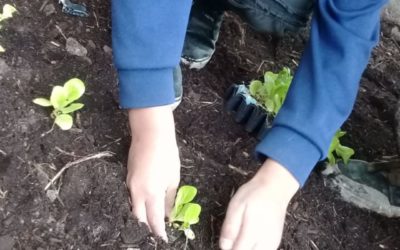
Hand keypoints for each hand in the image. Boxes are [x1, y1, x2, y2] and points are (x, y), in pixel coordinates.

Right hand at [126, 107, 180, 240]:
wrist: (150, 133)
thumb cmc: (167, 154)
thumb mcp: (173, 178)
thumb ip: (170, 198)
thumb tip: (169, 214)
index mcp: (151, 193)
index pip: (154, 220)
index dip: (158, 232)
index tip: (163, 239)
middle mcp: (137, 192)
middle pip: (139, 217)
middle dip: (146, 227)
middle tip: (156, 232)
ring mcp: (130, 184)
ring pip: (133, 207)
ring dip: (141, 215)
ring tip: (152, 220)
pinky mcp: (128, 177)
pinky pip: (131, 196)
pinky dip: (138, 203)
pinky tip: (146, 204)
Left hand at [219, 159, 299, 249]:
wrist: (276, 187)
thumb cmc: (255, 193)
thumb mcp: (236, 206)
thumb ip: (230, 228)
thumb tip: (224, 246)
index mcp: (253, 232)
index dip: (229, 248)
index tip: (226, 240)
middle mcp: (265, 242)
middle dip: (238, 247)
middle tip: (233, 235)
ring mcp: (272, 243)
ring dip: (246, 247)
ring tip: (242, 232)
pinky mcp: (275, 242)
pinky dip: (253, 246)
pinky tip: (249, 236)